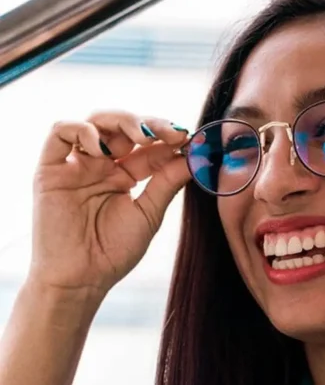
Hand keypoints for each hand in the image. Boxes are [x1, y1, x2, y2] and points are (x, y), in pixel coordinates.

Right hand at [31, 111, 190, 297]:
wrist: (81, 280)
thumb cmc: (113, 253)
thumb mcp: (149, 214)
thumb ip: (168, 182)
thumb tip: (195, 156)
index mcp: (126, 175)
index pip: (149, 145)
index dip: (168, 137)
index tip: (189, 138)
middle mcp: (102, 165)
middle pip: (124, 126)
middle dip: (150, 124)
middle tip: (170, 133)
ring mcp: (77, 165)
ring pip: (96, 121)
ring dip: (121, 122)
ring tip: (140, 138)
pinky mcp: (51, 169)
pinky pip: (60, 132)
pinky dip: (82, 129)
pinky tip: (102, 146)